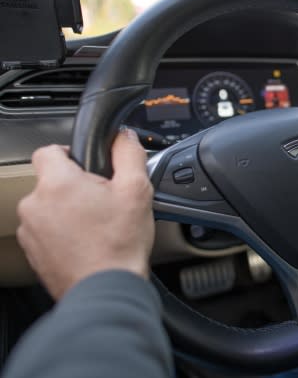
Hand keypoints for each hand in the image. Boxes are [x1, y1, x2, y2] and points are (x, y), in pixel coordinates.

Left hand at [16, 130, 154, 299]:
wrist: (106, 289)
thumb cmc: (119, 244)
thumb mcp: (137, 190)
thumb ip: (129, 154)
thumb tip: (124, 136)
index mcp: (57, 184)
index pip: (49, 150)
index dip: (71, 154)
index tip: (88, 167)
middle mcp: (34, 205)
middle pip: (52, 182)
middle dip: (76, 188)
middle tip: (104, 202)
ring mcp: (30, 231)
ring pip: (49, 208)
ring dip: (68, 212)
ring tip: (97, 227)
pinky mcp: (32, 253)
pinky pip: (46, 232)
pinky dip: (63, 234)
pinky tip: (88, 244)